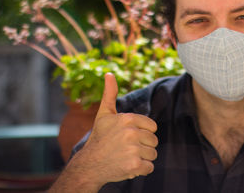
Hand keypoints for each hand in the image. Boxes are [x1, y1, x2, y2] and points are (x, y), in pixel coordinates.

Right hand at [50, 73, 158, 191]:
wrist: (89, 165)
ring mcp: (133, 149)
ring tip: (126, 157)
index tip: (129, 137)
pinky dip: (141, 170)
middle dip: (143, 147)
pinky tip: (128, 167)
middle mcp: (131, 132)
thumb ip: (110, 94)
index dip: (143, 133)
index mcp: (128, 119)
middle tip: (127, 149)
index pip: (153, 127)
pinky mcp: (134, 165)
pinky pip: (149, 167)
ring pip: (152, 154)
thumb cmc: (99, 138)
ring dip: (142, 159)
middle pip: (154, 141)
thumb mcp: (104, 114)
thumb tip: (109, 74)